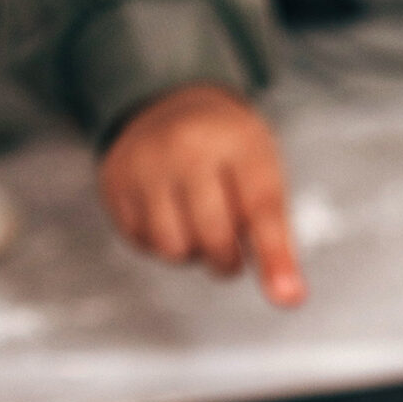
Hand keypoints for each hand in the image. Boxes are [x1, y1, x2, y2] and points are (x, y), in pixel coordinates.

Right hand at [99, 84, 307, 305]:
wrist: (166, 104)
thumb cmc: (225, 148)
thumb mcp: (260, 168)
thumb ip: (273, 230)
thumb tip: (288, 297)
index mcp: (237, 140)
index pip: (260, 208)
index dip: (275, 256)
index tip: (289, 297)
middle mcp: (186, 147)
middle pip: (214, 238)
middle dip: (227, 259)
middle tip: (230, 250)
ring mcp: (143, 163)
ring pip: (172, 248)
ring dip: (191, 253)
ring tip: (197, 225)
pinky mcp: (114, 183)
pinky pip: (142, 243)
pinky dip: (160, 243)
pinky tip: (168, 216)